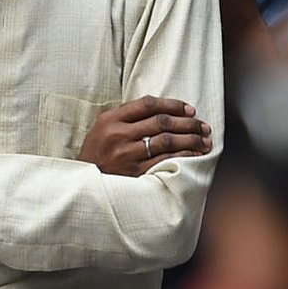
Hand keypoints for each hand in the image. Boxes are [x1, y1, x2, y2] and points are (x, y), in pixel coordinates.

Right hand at [78, 95, 211, 175]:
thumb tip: (163, 109)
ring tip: (204, 140)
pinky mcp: (135, 173)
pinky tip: (194, 155)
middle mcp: (119, 135)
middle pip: (161, 122)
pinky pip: (164, 161)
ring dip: (190, 139)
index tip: (189, 109)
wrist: (83, 184)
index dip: (172, 104)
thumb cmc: (97, 152)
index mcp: (111, 119)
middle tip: (203, 125)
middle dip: (187, 123)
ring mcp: (127, 155)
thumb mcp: (103, 127)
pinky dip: (182, 156)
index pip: (148, 104)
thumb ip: (127, 116)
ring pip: (166, 141)